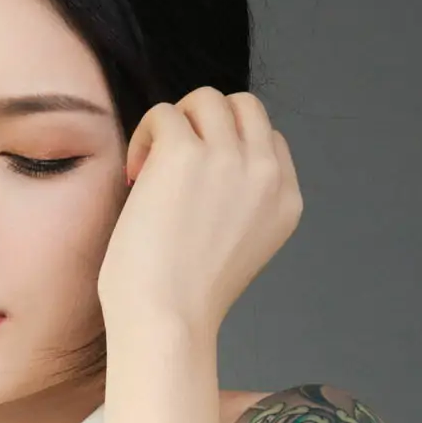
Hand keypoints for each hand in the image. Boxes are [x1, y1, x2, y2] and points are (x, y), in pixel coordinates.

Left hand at [96, 86, 301, 339]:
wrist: (166, 323)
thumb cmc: (185, 300)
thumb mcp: (240, 246)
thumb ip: (241, 202)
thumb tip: (208, 159)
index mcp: (286, 200)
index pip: (268, 140)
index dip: (228, 149)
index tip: (197, 185)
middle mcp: (266, 174)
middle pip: (245, 106)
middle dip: (207, 123)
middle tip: (174, 163)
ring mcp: (229, 159)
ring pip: (206, 99)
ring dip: (175, 124)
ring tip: (152, 166)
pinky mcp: (185, 153)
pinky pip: (164, 114)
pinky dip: (144, 136)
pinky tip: (134, 175)